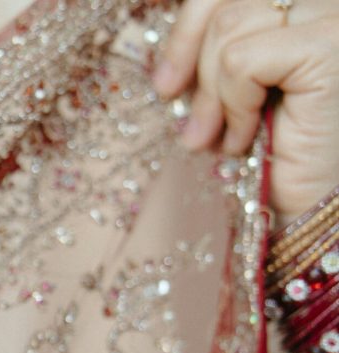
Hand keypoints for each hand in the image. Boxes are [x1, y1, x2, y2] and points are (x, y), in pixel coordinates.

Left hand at [153, 0, 338, 225]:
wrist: (309, 201)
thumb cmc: (274, 147)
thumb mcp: (233, 87)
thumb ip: (216, 48)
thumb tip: (161, 46)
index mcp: (301, 8)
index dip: (188, 29)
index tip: (166, 84)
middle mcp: (323, 5)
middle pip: (225, 5)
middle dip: (194, 64)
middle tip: (190, 122)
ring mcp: (331, 21)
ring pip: (230, 29)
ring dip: (213, 93)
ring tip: (219, 136)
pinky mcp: (327, 48)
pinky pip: (244, 61)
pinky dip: (233, 103)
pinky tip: (244, 137)